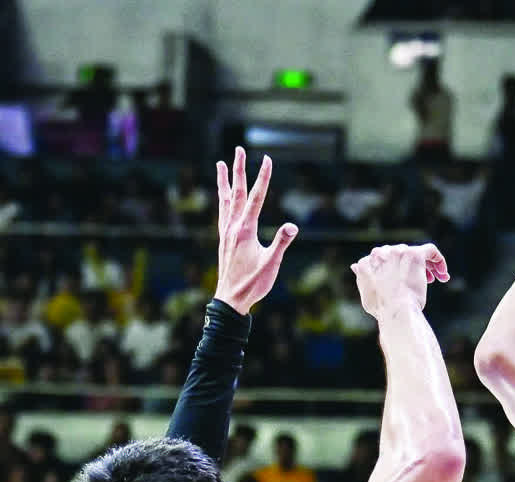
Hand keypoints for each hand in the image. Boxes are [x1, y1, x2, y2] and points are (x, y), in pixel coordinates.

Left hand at [214, 147, 298, 314]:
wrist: (230, 299)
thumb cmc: (253, 283)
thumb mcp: (272, 264)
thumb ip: (281, 243)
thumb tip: (292, 226)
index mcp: (246, 230)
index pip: (256, 197)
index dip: (263, 177)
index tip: (267, 159)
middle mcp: (233, 226)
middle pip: (236, 192)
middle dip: (239, 169)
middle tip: (239, 150)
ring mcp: (226, 232)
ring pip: (225, 199)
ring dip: (224, 180)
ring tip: (222, 164)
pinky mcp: (224, 239)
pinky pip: (222, 212)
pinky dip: (222, 198)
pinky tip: (223, 196)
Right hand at [351, 243, 448, 319]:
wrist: (396, 310)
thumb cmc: (383, 309)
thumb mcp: (367, 295)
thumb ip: (362, 279)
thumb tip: (355, 265)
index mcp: (367, 262)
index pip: (383, 258)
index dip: (396, 268)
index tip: (404, 280)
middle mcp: (381, 253)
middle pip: (401, 254)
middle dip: (411, 267)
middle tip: (424, 281)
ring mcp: (398, 252)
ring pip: (416, 252)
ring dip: (426, 266)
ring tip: (434, 279)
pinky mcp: (415, 254)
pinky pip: (430, 250)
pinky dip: (438, 260)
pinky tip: (443, 275)